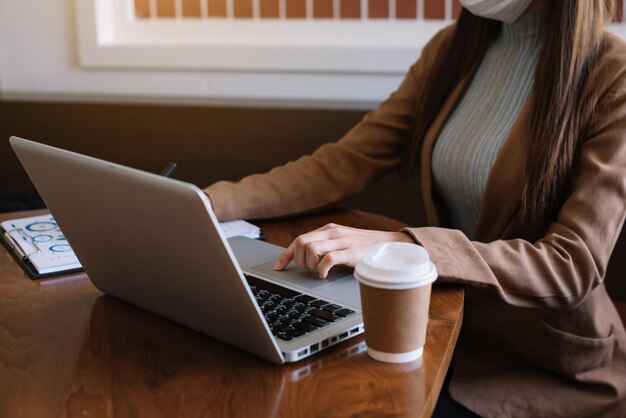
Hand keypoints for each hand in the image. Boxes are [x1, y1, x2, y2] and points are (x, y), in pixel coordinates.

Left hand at [273, 223, 414, 278]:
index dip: (287, 254)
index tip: (279, 267)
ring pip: (311, 249)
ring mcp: (342, 241)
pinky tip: (324, 275)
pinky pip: (328, 259)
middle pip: (301, 242)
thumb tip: (304, 259)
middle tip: (307, 270)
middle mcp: (333, 232)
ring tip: (317, 271)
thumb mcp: (341, 243)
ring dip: (309, 264)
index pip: (299, 239)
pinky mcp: (351, 252)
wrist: (390, 246)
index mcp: (328, 230)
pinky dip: (321, 269)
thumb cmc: (364, 248)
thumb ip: (325, 247)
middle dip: (298, 259)